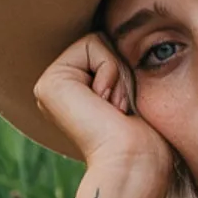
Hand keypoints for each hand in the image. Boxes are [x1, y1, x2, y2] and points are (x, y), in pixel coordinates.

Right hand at [32, 31, 174, 191]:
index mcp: (75, 91)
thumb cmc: (146, 137)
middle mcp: (59, 88)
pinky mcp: (50, 82)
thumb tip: (127, 35)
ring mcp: (51, 85)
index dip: (128, 71)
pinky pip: (93, 43)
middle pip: (103, 40)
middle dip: (123, 70)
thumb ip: (122, 65)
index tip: (125, 109)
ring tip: (115, 109)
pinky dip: (111, 71)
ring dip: (119, 74)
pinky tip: (106, 105)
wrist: (136, 162)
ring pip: (99, 39)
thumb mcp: (135, 92)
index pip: (110, 46)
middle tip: (120, 109)